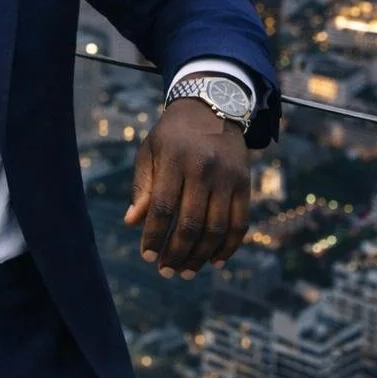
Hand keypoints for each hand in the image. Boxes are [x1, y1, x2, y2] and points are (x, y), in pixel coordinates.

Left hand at [123, 99, 250, 278]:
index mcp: (175, 160)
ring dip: (201, 256)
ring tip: (186, 271)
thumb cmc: (173, 134)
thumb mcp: (150, 151)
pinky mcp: (245, 184)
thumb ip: (143, 187)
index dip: (154, 236)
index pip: (163, 207)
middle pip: (191, 223)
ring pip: (216, 228)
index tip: (147, 256)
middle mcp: (203, 169)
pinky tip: (215, 261)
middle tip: (166, 271)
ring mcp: (227, 178)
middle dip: (177, 253)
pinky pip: (240, 223)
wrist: (212, 106)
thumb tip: (131, 223)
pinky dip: (229, 247)